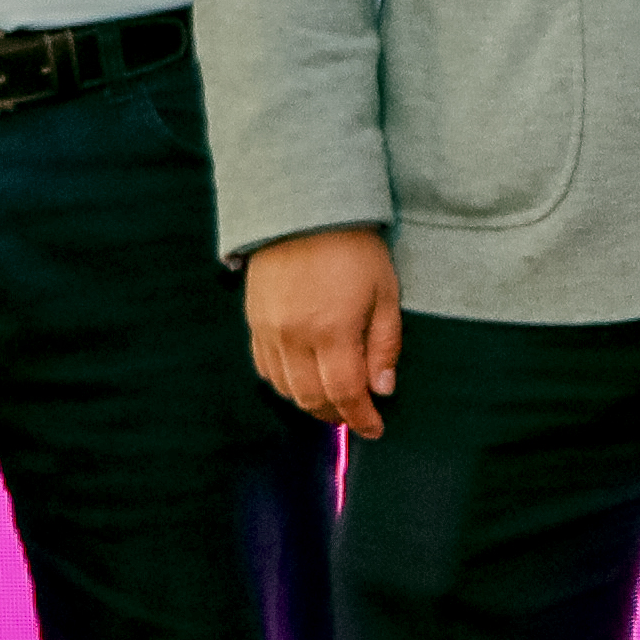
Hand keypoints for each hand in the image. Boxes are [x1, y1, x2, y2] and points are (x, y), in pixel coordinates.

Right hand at [247, 226, 406, 439]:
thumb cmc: (353, 248)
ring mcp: (269, 330)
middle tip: (355, 417)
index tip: (375, 429)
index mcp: (332, 331)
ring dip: (309, 402)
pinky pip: (265, 367)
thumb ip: (384, 344)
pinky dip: (284, 382)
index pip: (345, 394)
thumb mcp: (385, 292)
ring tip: (332, 402)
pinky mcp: (253, 321)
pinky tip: (303, 379)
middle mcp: (294, 337)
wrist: (303, 210)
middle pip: (311, 398)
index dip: (361, 418)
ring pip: (284, 388)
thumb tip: (383, 389)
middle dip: (336, 415)